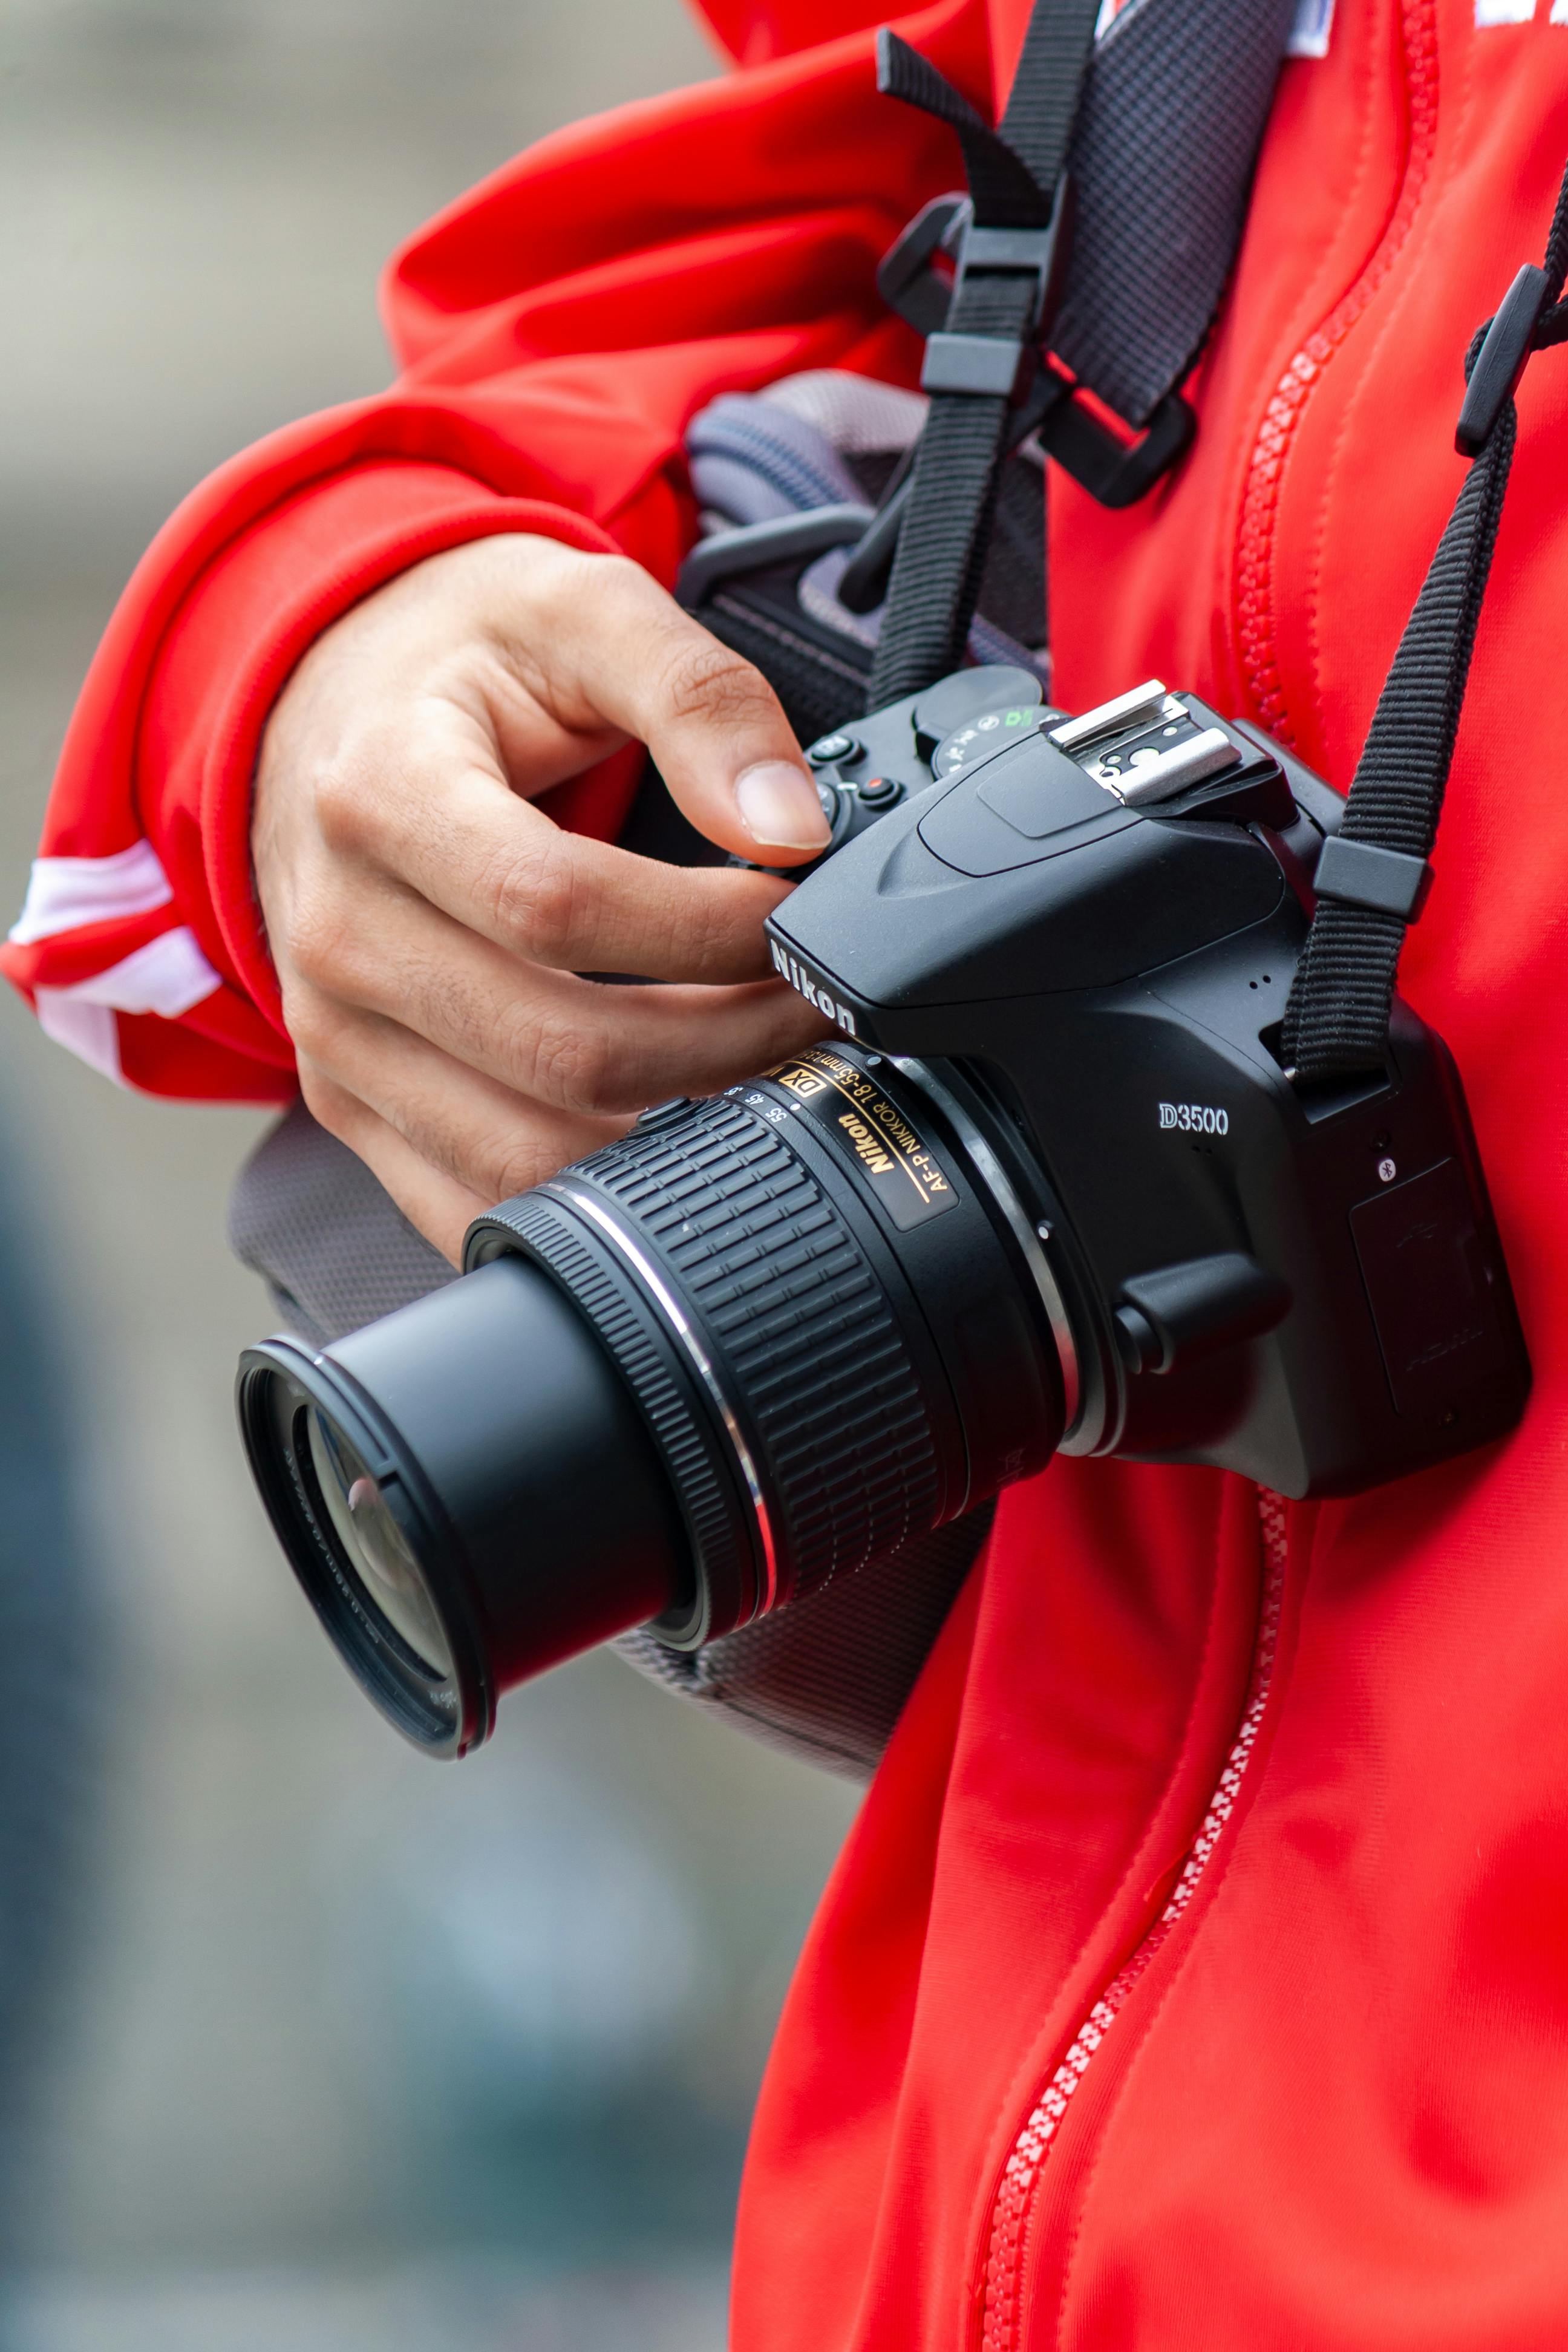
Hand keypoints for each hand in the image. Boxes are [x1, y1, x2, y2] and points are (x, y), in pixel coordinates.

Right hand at [253, 533, 831, 1262]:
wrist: (324, 704)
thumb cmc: (459, 660)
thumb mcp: (580, 609)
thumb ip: (699, 698)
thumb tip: (791, 826)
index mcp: (380, 795)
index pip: (561, 908)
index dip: (709, 932)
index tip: (798, 914)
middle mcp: (340, 932)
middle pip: (564, 1052)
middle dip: (729, 1042)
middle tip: (813, 1003)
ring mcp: (335, 1034)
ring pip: (530, 1153)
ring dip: (677, 1129)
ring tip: (760, 1059)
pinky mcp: (348, 1099)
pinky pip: (473, 1200)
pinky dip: (591, 1192)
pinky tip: (673, 1128)